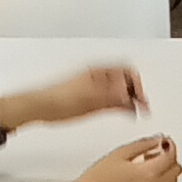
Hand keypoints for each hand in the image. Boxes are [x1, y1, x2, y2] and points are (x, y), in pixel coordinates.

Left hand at [0, 65, 148, 128]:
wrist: (38, 107)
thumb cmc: (57, 100)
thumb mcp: (89, 99)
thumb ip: (112, 97)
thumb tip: (130, 97)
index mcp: (99, 71)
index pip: (128, 70)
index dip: (138, 85)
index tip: (141, 99)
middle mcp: (98, 76)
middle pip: (125, 79)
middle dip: (136, 92)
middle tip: (143, 107)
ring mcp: (94, 87)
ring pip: (119, 89)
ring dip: (129, 98)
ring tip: (134, 111)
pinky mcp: (89, 98)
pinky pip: (110, 98)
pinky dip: (120, 103)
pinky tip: (122, 111)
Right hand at [60, 136, 181, 181]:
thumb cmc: (98, 179)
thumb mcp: (121, 152)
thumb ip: (144, 144)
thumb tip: (157, 139)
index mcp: (148, 173)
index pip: (171, 156)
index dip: (170, 144)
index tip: (165, 140)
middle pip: (176, 170)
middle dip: (170, 157)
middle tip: (158, 149)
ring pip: (172, 181)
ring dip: (167, 169)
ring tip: (150, 160)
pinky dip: (161, 179)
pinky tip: (146, 173)